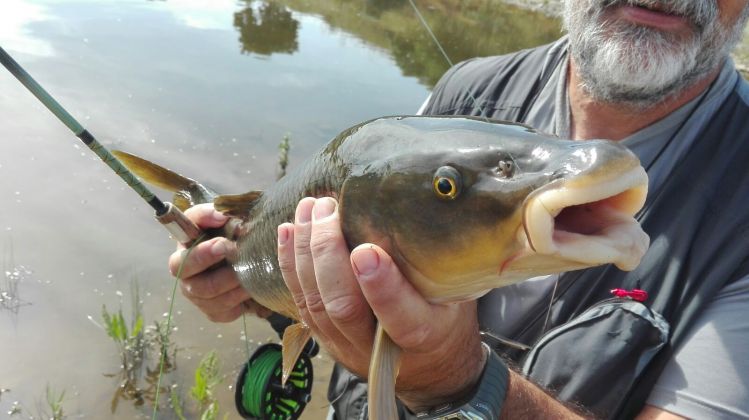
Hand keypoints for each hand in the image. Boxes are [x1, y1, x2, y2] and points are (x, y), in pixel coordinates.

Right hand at [167, 203, 270, 321]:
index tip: (223, 243)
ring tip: (253, 270)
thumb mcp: (217, 219)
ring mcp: (200, 298)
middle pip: (198, 286)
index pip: (180, 261)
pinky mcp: (215, 313)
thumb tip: (220, 215)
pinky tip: (252, 287)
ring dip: (236, 284)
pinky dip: (242, 299)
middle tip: (240, 261)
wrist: (243, 254)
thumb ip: (212, 213)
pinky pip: (227, 311)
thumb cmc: (225, 234)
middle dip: (222, 275)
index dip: (201, 255)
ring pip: (216, 299)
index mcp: (183, 256)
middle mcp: (188, 280)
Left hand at [278, 197, 485, 410]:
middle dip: (328, 253)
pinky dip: (290, 265)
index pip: (402, 319)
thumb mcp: (458, 294)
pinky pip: (301, 302)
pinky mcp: (325, 338)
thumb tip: (421, 209)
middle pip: (344, 308)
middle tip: (328, 209)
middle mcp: (379, 348)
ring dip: (305, 252)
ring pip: (316, 303)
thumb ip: (440, 266)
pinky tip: (288, 231)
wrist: (430, 368)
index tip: (367, 251)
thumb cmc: (447, 316)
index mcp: (424, 336)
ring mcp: (346, 346)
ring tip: (307, 209)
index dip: (381, 288)